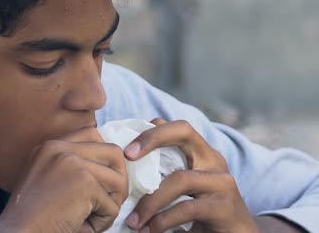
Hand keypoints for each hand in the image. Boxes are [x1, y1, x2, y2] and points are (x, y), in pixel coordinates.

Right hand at [0, 127, 127, 232]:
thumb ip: (70, 165)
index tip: (101, 182)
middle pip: (113, 152)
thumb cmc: (32, 216)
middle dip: (119, 179)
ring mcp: (73, 163)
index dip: (104, 160)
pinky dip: (102, 223)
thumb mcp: (46, 178)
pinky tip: (82, 227)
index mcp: (50, 146)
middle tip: (108, 202)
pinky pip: (112, 206)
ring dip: (111, 204)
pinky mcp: (84, 183)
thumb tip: (114, 165)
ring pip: (118, 181)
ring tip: (91, 219)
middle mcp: (60, 148)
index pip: (92, 135)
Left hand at [122, 118, 258, 232]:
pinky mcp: (226, 206)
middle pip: (184, 131)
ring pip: (180, 179)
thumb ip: (163, 176)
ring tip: (133, 220)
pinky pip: (187, 208)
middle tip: (127, 156)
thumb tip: (123, 169)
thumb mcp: (181, 192)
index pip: (176, 127)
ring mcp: (222, 182)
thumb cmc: (202, 216)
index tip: (126, 149)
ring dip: (150, 201)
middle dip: (152, 138)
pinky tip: (149, 230)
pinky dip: (163, 220)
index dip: (150, 131)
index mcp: (201, 154)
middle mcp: (214, 161)